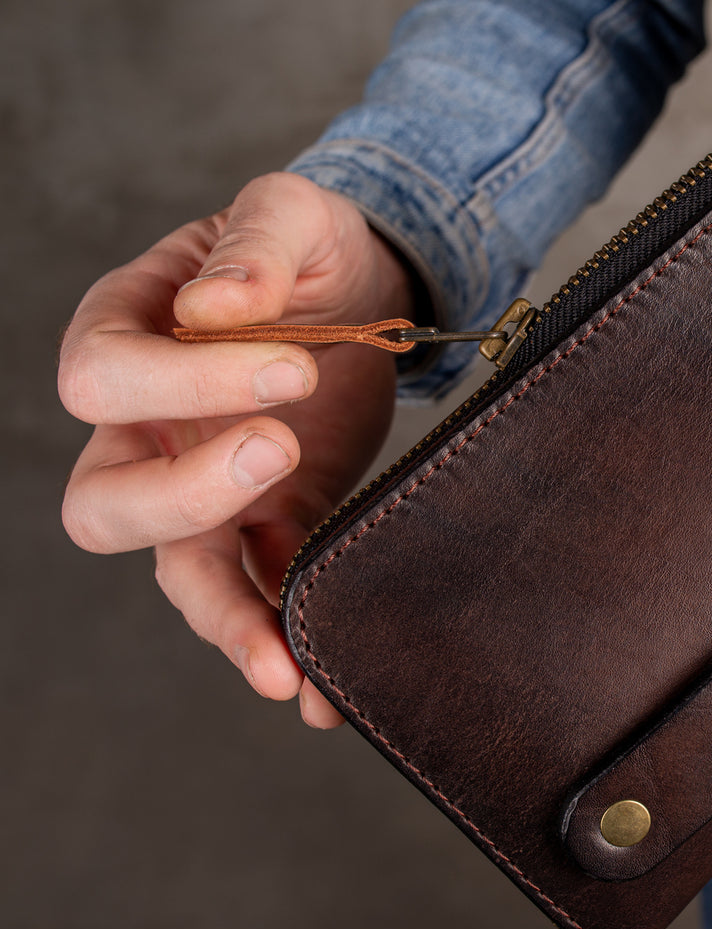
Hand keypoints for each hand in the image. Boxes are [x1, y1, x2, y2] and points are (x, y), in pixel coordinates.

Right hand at [59, 173, 411, 726]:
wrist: (364, 288)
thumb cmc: (307, 244)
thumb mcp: (291, 212)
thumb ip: (257, 241)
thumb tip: (217, 305)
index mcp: (126, 336)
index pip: (107, 379)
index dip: (189, 383)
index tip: (296, 368)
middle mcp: (147, 429)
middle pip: (106, 503)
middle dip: (182, 498)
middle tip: (281, 455)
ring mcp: (205, 487)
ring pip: (177, 573)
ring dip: (228, 621)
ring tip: (288, 668)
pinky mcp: (273, 522)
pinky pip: (261, 593)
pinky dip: (288, 638)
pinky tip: (328, 691)